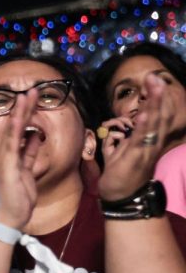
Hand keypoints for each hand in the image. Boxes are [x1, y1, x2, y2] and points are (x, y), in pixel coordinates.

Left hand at [0, 93, 39, 228]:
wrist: (9, 217)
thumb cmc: (7, 196)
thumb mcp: (10, 172)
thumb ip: (14, 152)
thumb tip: (17, 132)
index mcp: (3, 153)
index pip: (13, 127)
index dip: (20, 110)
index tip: (26, 95)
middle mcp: (8, 154)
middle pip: (17, 127)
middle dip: (25, 110)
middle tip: (33, 92)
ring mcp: (16, 162)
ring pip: (24, 137)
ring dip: (28, 122)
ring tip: (34, 106)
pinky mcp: (24, 171)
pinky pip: (29, 153)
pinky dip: (33, 143)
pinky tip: (36, 134)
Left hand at [99, 75, 170, 201]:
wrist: (121, 195)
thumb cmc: (121, 172)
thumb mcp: (118, 150)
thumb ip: (118, 138)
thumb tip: (112, 128)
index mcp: (149, 138)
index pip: (157, 114)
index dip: (157, 97)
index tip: (154, 80)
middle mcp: (152, 142)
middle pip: (159, 114)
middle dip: (158, 95)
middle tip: (156, 77)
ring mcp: (146, 149)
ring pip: (153, 122)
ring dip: (154, 104)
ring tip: (155, 86)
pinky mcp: (136, 157)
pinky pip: (140, 139)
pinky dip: (142, 126)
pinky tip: (143, 114)